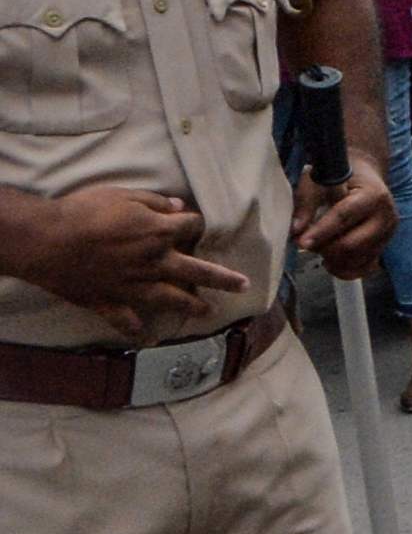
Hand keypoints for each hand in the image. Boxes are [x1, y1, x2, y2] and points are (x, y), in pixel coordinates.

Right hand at [31, 185, 251, 341]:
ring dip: (191, 306)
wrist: (45, 241)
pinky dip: (136, 329)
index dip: (194, 222)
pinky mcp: (109, 302)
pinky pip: (127, 321)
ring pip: (171, 300)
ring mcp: (133, 286)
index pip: (192, 227)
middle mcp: (154, 263)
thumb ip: (154, 202)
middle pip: (198, 272)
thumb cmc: (83, 211)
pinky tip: (147, 338)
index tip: (192, 221)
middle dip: (224, 278)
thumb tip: (177, 206)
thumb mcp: (123, 195)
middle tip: (244, 285)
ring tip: (207, 311)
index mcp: (159, 234)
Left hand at [293, 166, 393, 281]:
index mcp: (373, 195)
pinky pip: (365, 268)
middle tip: (307, 243)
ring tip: (319, 248)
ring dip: (333, 259)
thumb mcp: (320, 181)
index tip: (301, 242)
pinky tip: (331, 261)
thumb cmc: (341, 177)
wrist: (367, 178)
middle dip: (325, 248)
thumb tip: (296, 230)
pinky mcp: (384, 247)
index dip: (321, 231)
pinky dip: (346, 270)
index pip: (345, 217)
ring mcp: (388, 234)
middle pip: (353, 244)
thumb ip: (307, 203)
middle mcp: (387, 216)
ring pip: (357, 259)